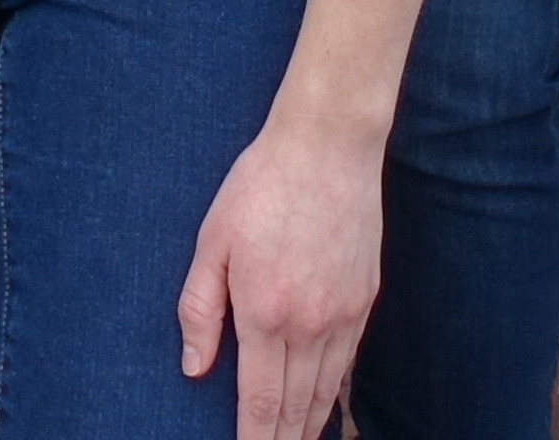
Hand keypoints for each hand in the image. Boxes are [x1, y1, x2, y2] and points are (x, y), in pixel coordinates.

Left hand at [176, 107, 381, 439]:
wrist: (328, 147)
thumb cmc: (261, 186)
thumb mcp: (212, 241)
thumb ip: (200, 310)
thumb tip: (194, 368)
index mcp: (267, 313)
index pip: (261, 402)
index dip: (254, 439)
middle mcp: (311, 324)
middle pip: (297, 407)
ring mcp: (344, 314)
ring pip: (327, 391)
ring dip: (309, 425)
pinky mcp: (364, 299)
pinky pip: (348, 363)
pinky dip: (334, 393)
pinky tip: (323, 404)